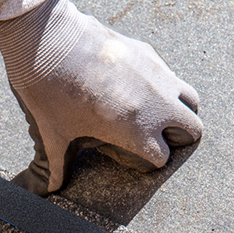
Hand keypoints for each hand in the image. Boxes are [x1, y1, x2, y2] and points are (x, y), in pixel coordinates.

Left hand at [0, 0, 201, 194]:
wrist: (48, 40)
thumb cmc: (49, 91)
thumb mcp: (52, 136)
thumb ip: (52, 168)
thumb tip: (41, 192)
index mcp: (137, 131)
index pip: (163, 156)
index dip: (149, 160)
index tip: (132, 155)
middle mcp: (156, 103)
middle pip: (192, 128)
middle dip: (178, 136)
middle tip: (155, 136)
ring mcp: (156, 75)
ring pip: (189, 97)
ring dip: (178, 108)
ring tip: (152, 111)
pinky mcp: (147, 52)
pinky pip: (167, 73)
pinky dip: (160, 83)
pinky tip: (130, 82)